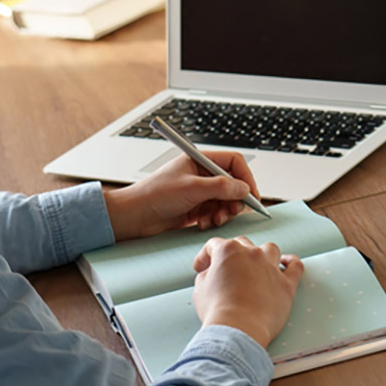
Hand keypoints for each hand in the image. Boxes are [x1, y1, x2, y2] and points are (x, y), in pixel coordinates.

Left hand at [103, 150, 261, 241]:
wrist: (134, 216)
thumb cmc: (154, 195)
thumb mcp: (191, 188)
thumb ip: (220, 187)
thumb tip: (244, 189)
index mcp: (199, 160)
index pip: (233, 162)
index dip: (245, 178)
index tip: (252, 195)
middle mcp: (201, 175)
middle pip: (232, 184)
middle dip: (235, 200)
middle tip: (232, 211)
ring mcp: (198, 192)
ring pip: (225, 201)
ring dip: (224, 212)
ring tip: (215, 220)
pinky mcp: (195, 208)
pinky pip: (215, 213)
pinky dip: (214, 219)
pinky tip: (203, 224)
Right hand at [192, 236, 303, 347]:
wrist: (239, 329)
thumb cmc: (217, 311)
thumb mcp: (199, 289)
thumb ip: (206, 276)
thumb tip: (211, 274)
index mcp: (228, 251)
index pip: (214, 245)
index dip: (205, 256)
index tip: (201, 269)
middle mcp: (252, 254)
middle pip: (242, 244)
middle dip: (231, 254)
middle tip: (225, 270)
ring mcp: (271, 267)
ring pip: (269, 249)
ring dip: (261, 254)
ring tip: (256, 264)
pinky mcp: (286, 284)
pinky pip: (296, 266)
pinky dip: (292, 262)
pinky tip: (287, 262)